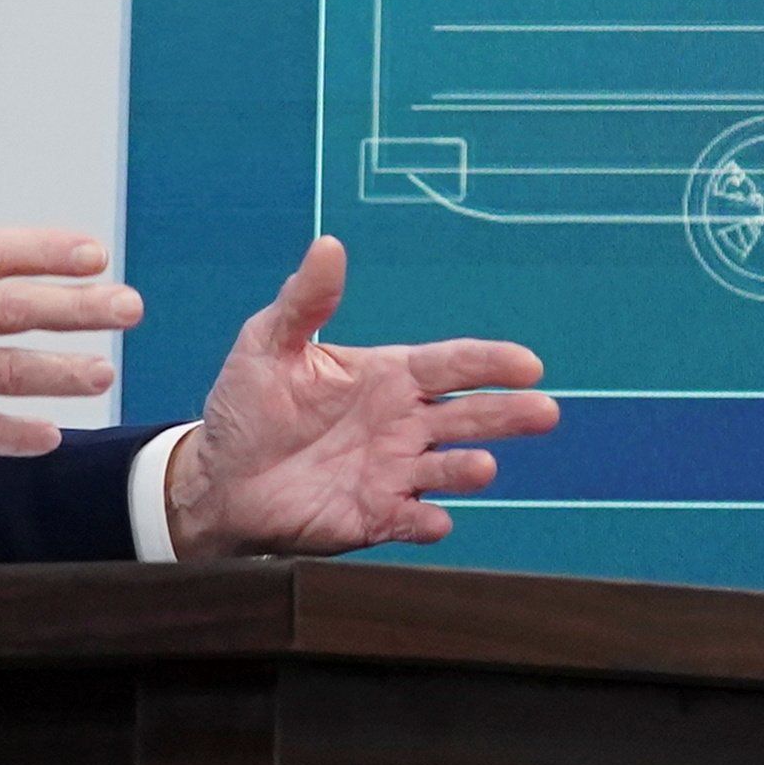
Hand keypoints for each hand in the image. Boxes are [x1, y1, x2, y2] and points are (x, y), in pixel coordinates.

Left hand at [162, 237, 555, 556]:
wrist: (219, 478)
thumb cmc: (248, 405)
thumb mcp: (269, 343)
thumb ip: (305, 300)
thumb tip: (327, 245)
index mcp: (390, 376)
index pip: (453, 364)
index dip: (491, 363)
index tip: (528, 364)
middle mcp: (404, 424)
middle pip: (469, 415)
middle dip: (508, 413)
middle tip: (544, 412)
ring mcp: (394, 471)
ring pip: (448, 467)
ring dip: (468, 468)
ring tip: (482, 467)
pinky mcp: (375, 516)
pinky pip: (409, 518)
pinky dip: (426, 520)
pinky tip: (436, 520)